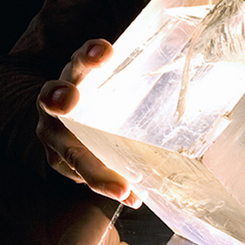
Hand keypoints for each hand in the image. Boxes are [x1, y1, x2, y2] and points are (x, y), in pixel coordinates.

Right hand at [36, 38, 141, 205]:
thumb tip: (191, 48)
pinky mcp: (58, 161)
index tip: (105, 51)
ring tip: (120, 188)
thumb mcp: (115, 80)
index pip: (82, 59)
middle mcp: (57, 102)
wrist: (62, 118)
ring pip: (67, 150)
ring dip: (93, 170)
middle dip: (60, 97)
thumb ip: (144, 71)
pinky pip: (80, 176)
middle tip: (69, 100)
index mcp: (77, 75)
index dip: (90, 54)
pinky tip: (128, 196)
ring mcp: (53, 134)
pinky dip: (105, 186)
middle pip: (55, 97)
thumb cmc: (102, 96)